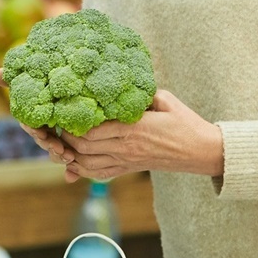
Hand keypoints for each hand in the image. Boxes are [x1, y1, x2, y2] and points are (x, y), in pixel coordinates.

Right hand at [0, 69, 78, 176]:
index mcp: (38, 115)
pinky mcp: (75, 146)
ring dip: (59, 157)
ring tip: (68, 157)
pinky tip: (71, 177)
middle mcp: (47, 128)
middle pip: (44, 141)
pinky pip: (71, 163)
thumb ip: (16, 79)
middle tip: (60, 148)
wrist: (88, 84)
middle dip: (50, 145)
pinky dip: (70, 171)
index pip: (31, 125)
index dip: (34, 130)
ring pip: (55, 152)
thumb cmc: (56, 80)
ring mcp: (60, 138)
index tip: (39, 131)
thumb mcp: (39, 78)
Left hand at [39, 90, 224, 182]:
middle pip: (83, 148)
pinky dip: (81, 169)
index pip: (91, 131)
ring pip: (86, 165)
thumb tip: (115, 83)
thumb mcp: (163, 99)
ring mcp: (126, 162)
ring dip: (70, 154)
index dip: (71, 124)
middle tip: (56, 122)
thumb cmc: (185, 121)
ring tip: (61, 140)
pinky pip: (99, 174)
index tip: (63, 110)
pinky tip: (73, 161)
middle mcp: (126, 149)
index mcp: (134, 129)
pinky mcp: (128, 170)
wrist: (201, 151)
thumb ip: (138, 94)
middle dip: (64, 137)